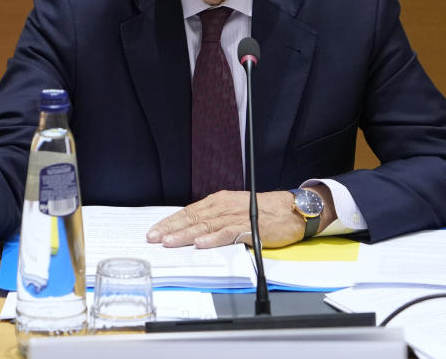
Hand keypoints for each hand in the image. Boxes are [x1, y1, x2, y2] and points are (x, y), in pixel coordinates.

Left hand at [145, 187, 333, 248]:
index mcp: (218, 201)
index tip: (155, 231)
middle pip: (192, 218)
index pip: (189, 212)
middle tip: (154, 238)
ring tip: (169, 242)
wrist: (291, 210)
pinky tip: (200, 244)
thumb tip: (193, 231)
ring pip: (205, 226)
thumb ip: (215, 219)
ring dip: (185, 235)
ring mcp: (235, 216)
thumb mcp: (234, 210)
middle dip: (171, 229)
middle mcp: (223, 206)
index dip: (170, 222)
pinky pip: (227, 233)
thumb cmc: (263, 212)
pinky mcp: (248, 227)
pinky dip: (213, 239)